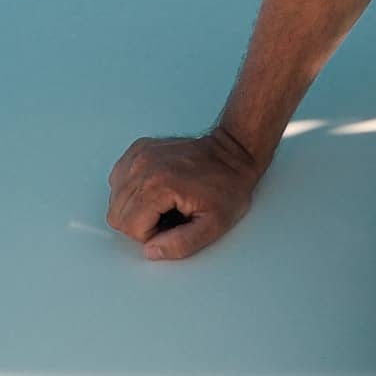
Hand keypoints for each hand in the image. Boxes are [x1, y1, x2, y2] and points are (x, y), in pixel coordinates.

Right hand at [106, 129, 262, 259]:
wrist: (235, 153)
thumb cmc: (228, 186)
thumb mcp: (214, 224)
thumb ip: (181, 245)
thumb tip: (150, 250)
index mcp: (158, 185)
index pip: (130, 228)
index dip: (153, 233)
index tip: (176, 222)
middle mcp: (142, 166)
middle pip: (117, 215)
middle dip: (142, 222)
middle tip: (171, 213)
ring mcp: (139, 155)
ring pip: (115, 199)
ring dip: (136, 207)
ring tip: (166, 200)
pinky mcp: (138, 149)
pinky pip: (118, 180)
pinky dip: (132, 189)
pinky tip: (156, 188)